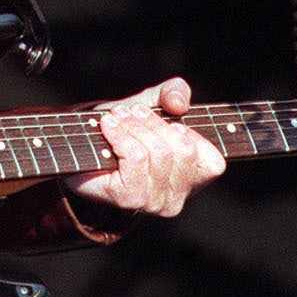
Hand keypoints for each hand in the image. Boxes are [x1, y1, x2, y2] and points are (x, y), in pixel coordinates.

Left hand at [62, 78, 224, 216]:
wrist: (83, 146)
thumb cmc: (127, 128)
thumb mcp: (155, 102)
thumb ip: (175, 93)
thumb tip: (178, 104)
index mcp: (191, 183)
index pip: (213, 165)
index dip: (192, 134)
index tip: (168, 117)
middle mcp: (176, 200)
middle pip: (183, 151)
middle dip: (155, 123)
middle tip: (133, 111)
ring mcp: (153, 203)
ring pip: (158, 153)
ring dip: (134, 126)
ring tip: (117, 116)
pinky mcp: (128, 199)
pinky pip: (135, 157)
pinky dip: (120, 134)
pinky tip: (107, 126)